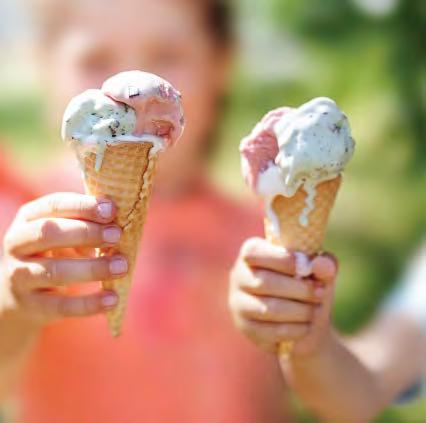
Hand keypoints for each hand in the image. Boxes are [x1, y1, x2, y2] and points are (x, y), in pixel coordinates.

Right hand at [1, 193, 127, 324]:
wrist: (21, 296)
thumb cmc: (54, 252)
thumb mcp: (65, 232)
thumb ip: (86, 225)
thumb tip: (117, 227)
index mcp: (29, 217)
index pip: (54, 205)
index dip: (83, 206)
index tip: (112, 210)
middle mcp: (18, 244)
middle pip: (48, 233)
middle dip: (86, 232)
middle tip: (117, 235)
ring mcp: (20, 276)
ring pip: (55, 271)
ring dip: (93, 268)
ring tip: (122, 266)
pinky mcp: (29, 306)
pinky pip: (61, 305)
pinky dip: (89, 303)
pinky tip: (112, 299)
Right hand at [229, 237, 336, 357]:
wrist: (306, 322)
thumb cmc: (309, 286)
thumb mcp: (321, 271)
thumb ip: (324, 263)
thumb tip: (319, 265)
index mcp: (252, 253)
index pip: (254, 252)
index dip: (280, 259)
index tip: (306, 268)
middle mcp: (239, 276)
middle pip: (263, 282)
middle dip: (298, 289)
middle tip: (320, 293)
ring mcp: (239, 303)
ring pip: (267, 309)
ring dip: (299, 310)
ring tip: (315, 310)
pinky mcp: (246, 328)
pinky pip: (270, 331)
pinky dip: (295, 329)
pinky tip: (306, 326)